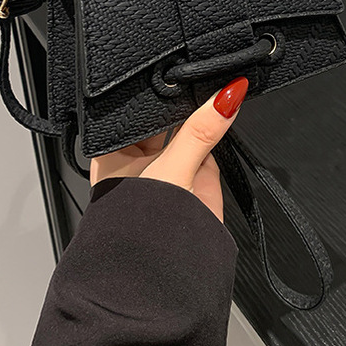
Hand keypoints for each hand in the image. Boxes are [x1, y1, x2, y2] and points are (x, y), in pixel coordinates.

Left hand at [89, 77, 248, 221]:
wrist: (162, 280)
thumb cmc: (139, 233)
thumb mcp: (169, 171)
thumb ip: (200, 132)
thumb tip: (226, 96)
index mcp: (117, 150)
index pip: (139, 107)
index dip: (160, 88)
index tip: (180, 66)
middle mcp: (143, 156)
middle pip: (167, 114)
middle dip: (185, 99)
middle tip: (205, 76)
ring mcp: (173, 164)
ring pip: (192, 126)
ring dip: (205, 111)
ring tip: (217, 91)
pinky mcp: (200, 176)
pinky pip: (213, 142)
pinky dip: (221, 127)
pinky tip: (228, 109)